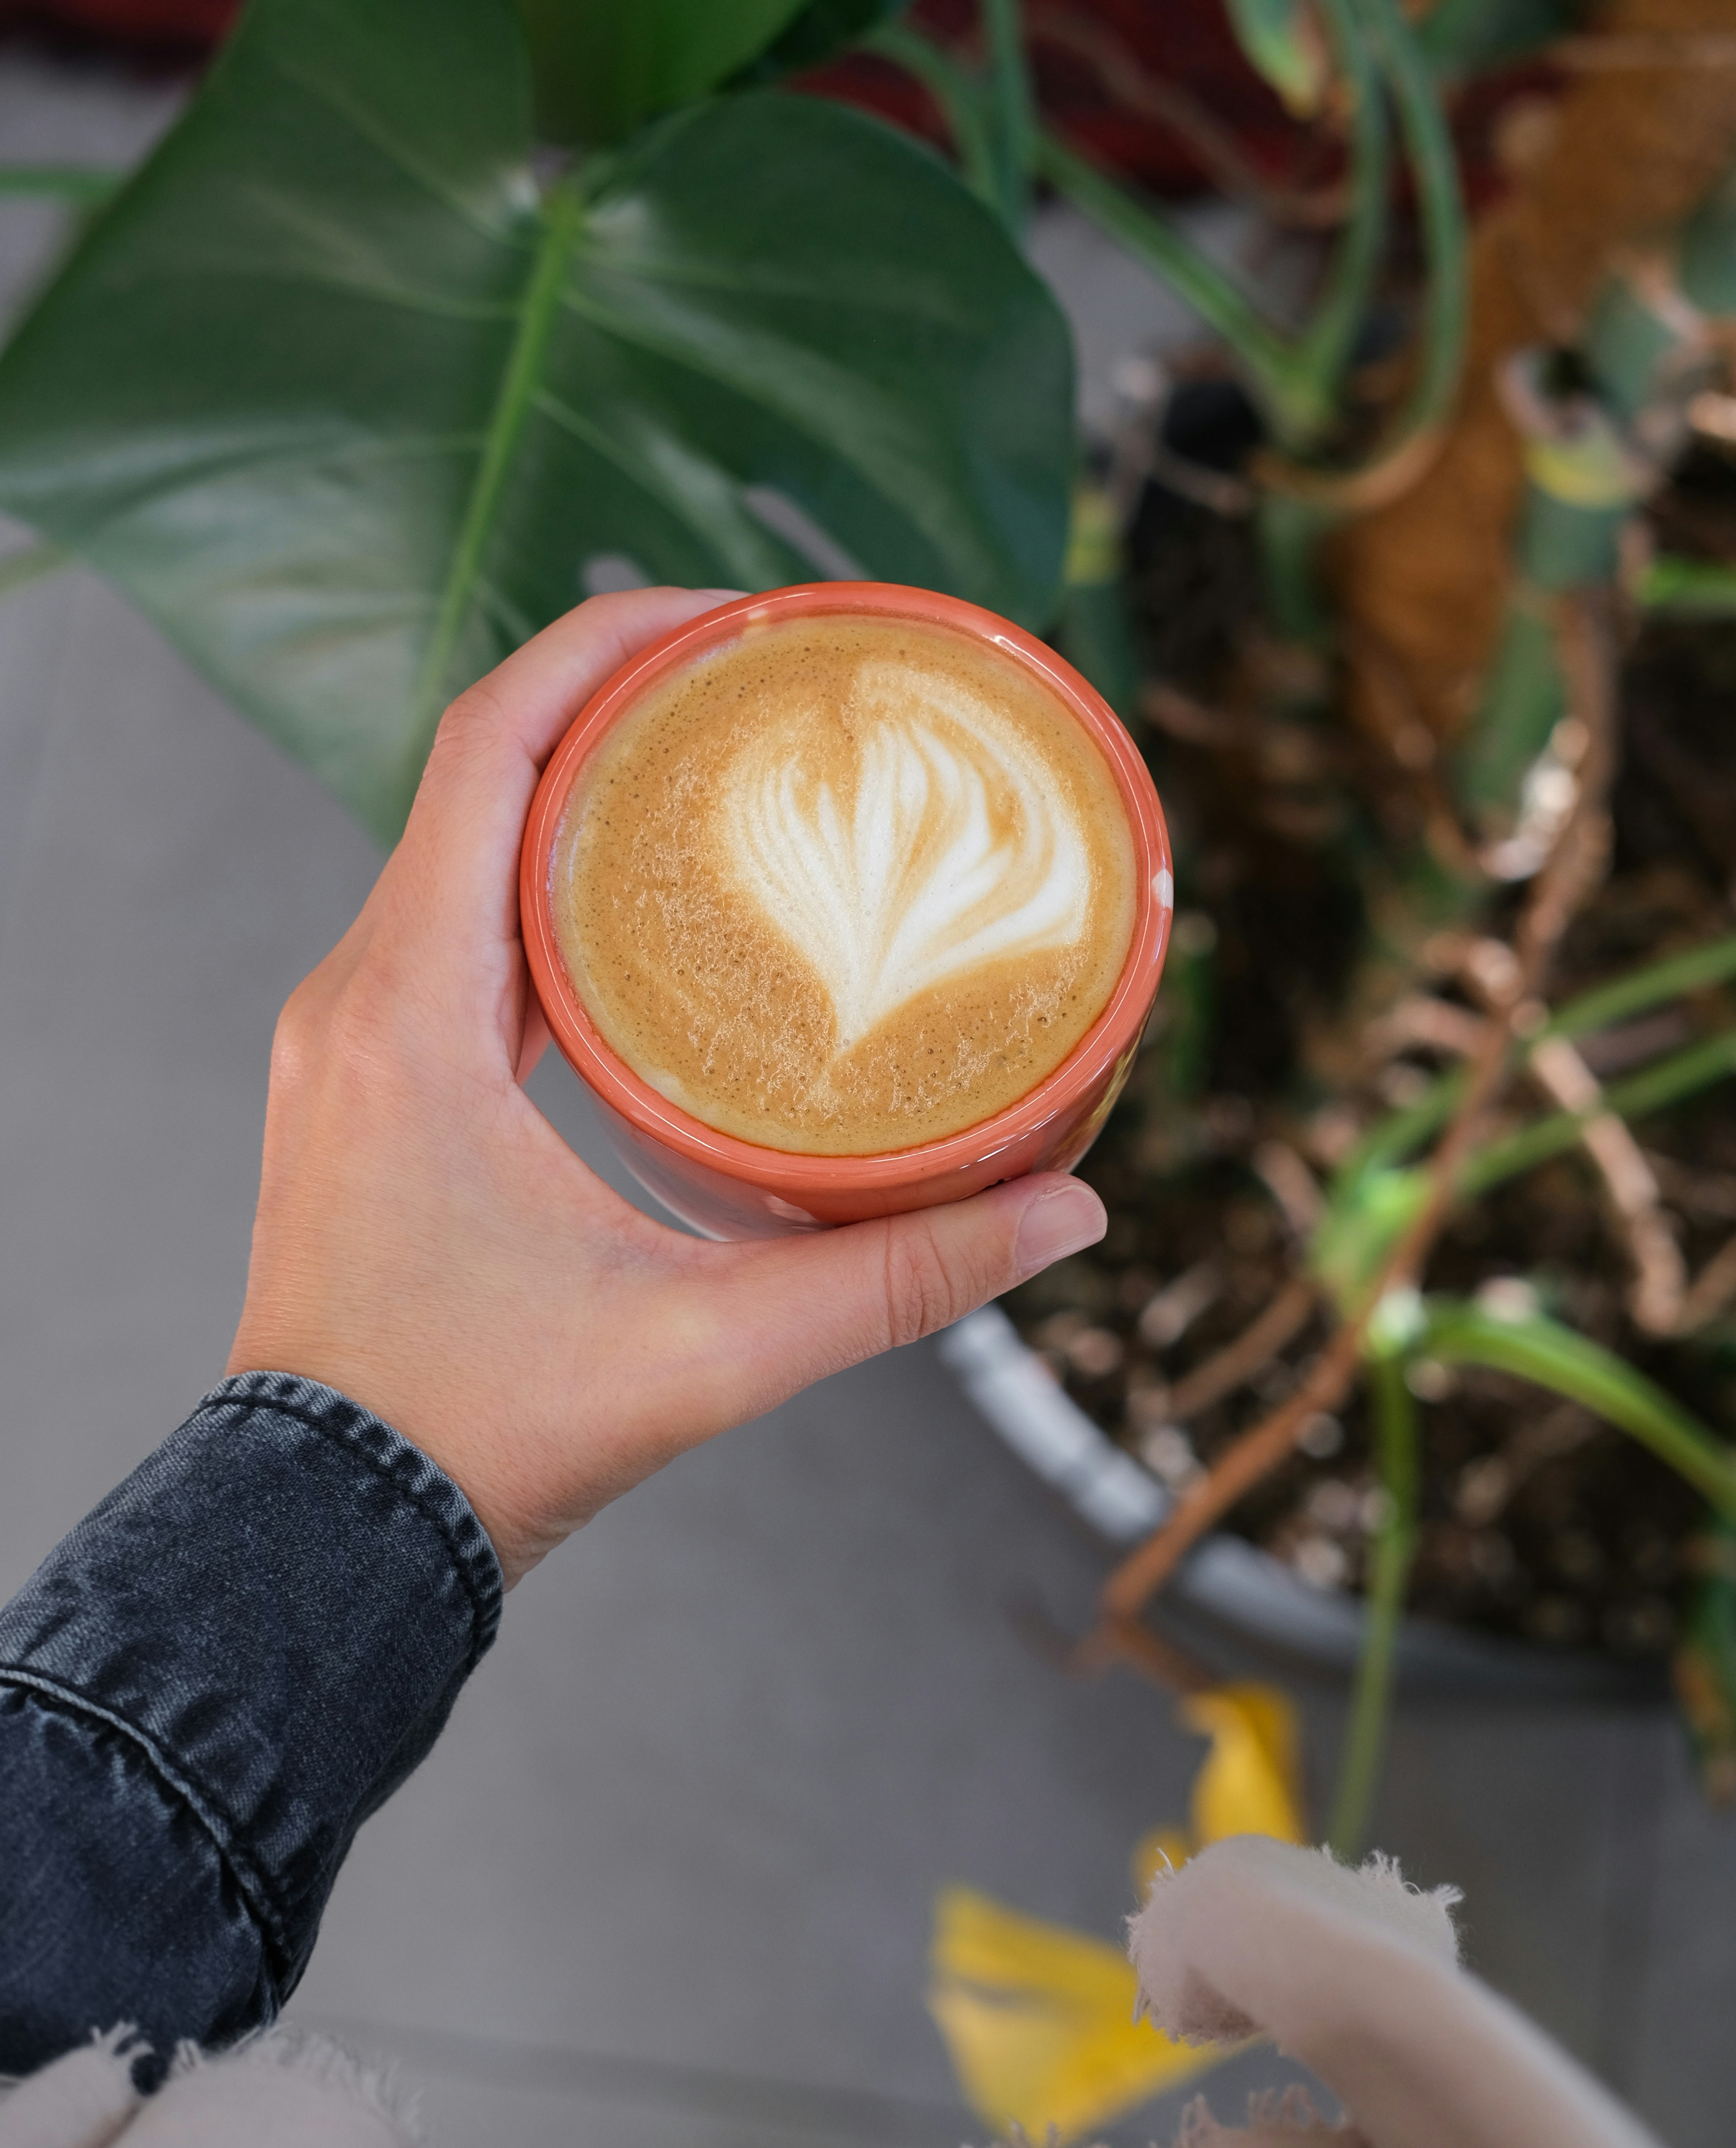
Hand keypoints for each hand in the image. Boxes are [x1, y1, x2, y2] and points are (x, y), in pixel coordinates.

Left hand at [228, 591, 1107, 1583]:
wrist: (327, 1534)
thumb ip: (892, 1277)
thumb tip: (1064, 1216)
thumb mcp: (708, 1352)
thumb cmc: (475, 1439)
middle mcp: (357, 1000)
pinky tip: (646, 902)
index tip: (726, 612)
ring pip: (461, 848)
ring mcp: (353, 1041)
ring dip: (579, 787)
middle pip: (479, 772)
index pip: (489, 749)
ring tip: (717, 760)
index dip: (602, 644)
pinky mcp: (372, 1085)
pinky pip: (453, 926)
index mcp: (408, 1014)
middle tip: (756, 670)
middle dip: (614, 695)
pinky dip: (547, 880)